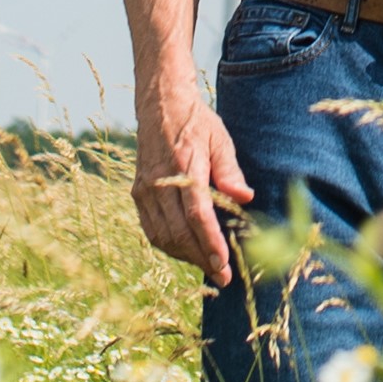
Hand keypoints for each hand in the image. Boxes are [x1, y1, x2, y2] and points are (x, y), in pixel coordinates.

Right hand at [131, 79, 254, 284]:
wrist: (160, 105)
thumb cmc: (196, 122)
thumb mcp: (220, 139)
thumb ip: (230, 170)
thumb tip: (245, 198)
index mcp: (184, 165)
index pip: (196, 213)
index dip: (210, 243)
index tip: (223, 265)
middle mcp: (160, 181)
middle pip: (178, 231)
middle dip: (201, 258)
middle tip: (223, 276)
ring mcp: (145, 188)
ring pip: (163, 235)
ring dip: (185, 256)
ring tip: (208, 265)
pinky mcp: (138, 193)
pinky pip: (151, 229)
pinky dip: (169, 245)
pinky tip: (186, 250)